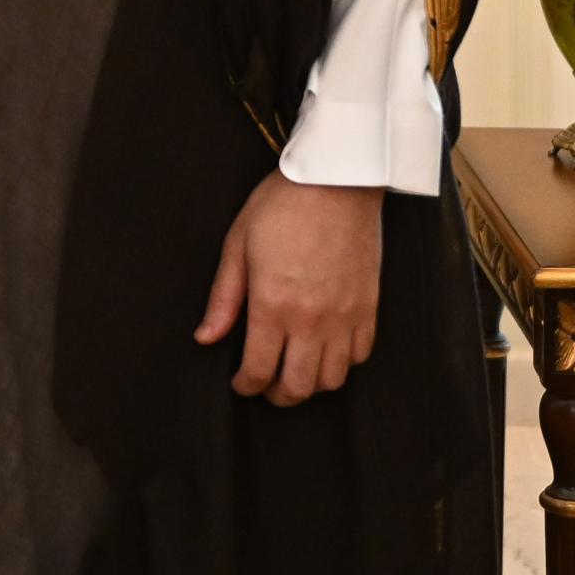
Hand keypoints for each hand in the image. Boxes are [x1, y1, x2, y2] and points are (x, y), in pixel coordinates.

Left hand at [196, 175, 382, 403]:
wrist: (337, 179)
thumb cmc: (282, 206)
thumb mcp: (238, 245)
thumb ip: (223, 298)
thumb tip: (205, 338)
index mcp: (272, 306)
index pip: (258, 370)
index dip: (245, 385)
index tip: (240, 383)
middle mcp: (311, 320)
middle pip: (297, 387)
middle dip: (277, 395)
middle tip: (266, 386)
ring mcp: (344, 316)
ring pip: (332, 380)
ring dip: (310, 384)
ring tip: (295, 370)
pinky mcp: (368, 307)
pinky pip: (360, 355)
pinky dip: (343, 362)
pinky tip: (326, 349)